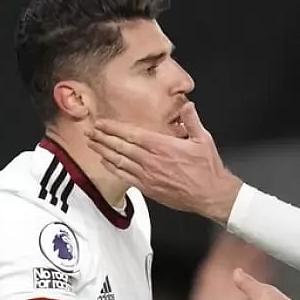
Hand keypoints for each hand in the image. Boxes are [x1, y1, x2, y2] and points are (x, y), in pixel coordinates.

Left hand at [87, 102, 241, 222]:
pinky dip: (113, 168)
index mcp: (163, 146)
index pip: (131, 134)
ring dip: (103, 151)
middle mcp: (152, 160)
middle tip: (89, 130)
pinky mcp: (148, 188)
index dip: (113, 128)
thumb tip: (187, 105)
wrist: (211, 195)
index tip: (101, 122)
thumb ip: (192, 121)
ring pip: (119, 161)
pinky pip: (125, 177)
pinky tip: (105, 162)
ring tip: (91, 143)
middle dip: (103, 137)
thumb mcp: (203, 139)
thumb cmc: (208, 168)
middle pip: (120, 146)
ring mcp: (148, 176)